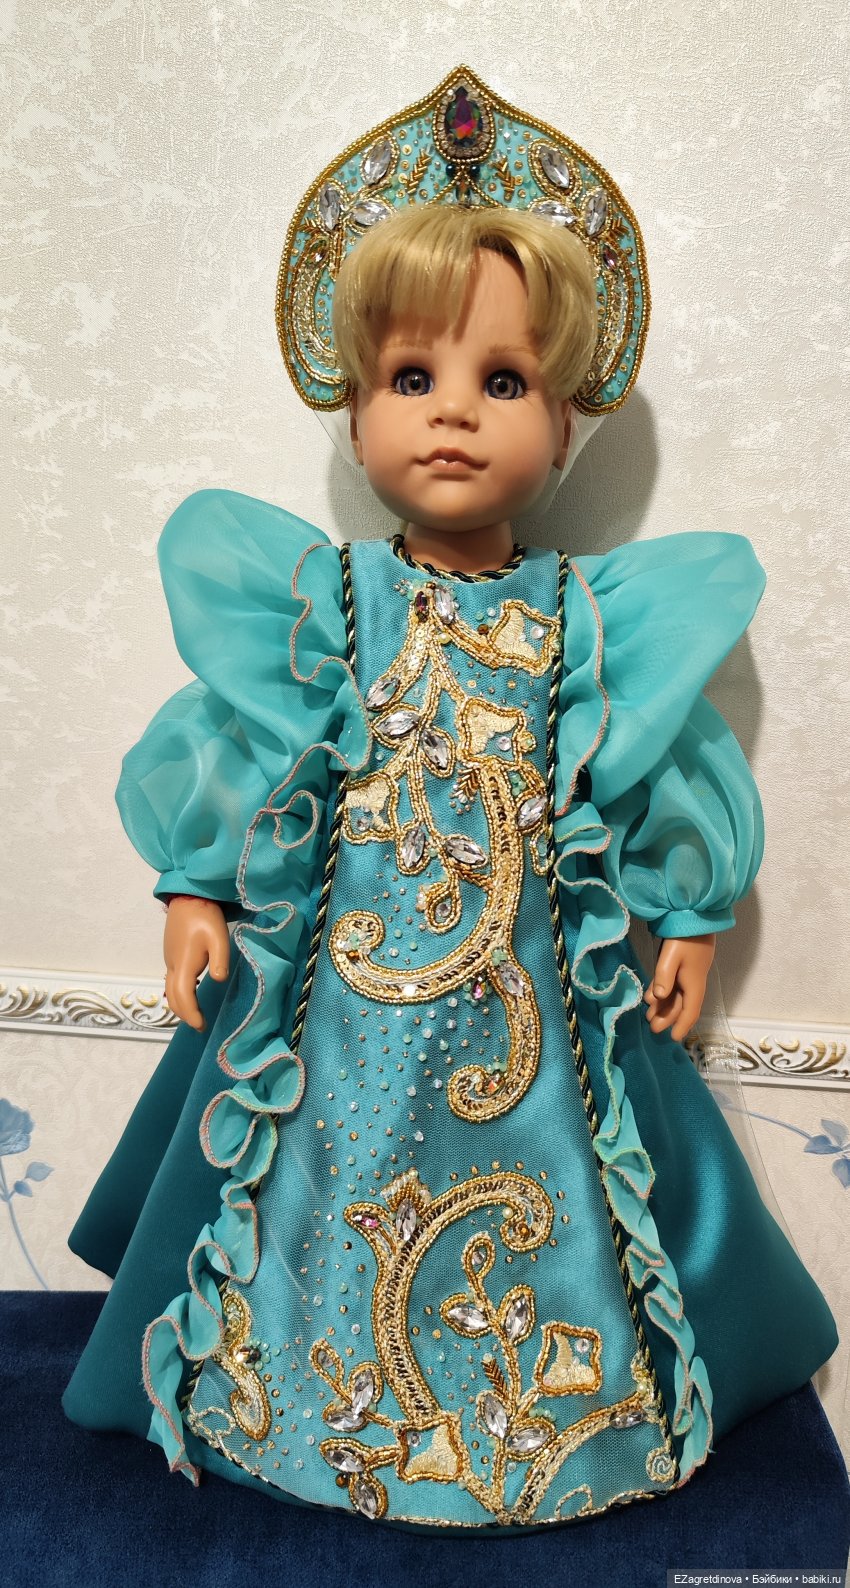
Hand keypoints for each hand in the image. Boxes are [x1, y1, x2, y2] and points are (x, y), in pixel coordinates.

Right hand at [163, 896, 229, 1031]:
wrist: (188, 897)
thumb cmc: (205, 917)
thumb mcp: (218, 938)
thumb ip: (219, 960)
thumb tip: (218, 980)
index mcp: (184, 964)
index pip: (183, 996)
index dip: (191, 1013)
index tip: (202, 1025)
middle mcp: (173, 965)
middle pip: (173, 997)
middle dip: (185, 1014)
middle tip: (199, 1026)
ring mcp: (170, 960)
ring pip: (169, 990)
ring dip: (180, 1005)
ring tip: (194, 1015)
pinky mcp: (172, 955)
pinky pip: (171, 981)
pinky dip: (178, 994)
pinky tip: (189, 993)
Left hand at [643, 933, 715, 1042]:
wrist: (694, 917)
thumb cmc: (685, 938)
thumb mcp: (671, 957)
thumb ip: (663, 977)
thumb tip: (657, 998)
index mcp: (694, 984)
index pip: (689, 1011)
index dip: (682, 1025)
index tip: (674, 1038)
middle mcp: (693, 983)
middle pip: (681, 1006)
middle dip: (668, 1018)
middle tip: (652, 1028)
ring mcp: (688, 975)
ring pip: (676, 997)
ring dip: (664, 1007)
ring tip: (649, 1016)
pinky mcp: (682, 966)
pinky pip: (673, 985)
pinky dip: (663, 993)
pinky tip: (651, 997)